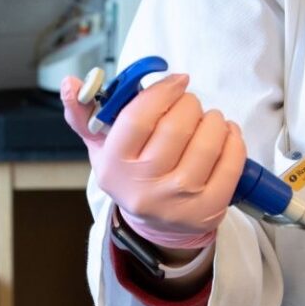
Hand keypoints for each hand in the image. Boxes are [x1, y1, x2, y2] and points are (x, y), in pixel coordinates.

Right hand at [61, 73, 246, 248]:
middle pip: (177, 125)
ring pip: (208, 140)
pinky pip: (231, 161)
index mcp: (115, 167)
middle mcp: (144, 187)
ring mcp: (178, 200)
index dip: (162, 91)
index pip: (139, 117)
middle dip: (189, 104)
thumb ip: (84, 115)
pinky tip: (224, 135)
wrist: (155, 224)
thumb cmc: (131, 176)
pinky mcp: (209, 209)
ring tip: (208, 120)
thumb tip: (71, 84)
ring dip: (213, 119)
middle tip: (189, 104)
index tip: (176, 81)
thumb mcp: (102, 149)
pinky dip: (233, 139)